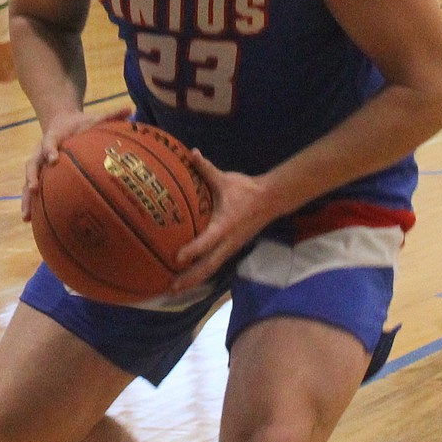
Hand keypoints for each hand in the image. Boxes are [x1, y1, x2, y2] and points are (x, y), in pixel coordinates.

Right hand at [21, 106, 131, 220]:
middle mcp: (41, 151)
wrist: (61, 121)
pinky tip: (31, 221)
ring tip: (26, 216)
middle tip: (34, 188)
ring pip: (28, 181)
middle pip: (32, 164)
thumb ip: (110, 115)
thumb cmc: (80, 123)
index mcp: (53, 136)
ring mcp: (38, 163)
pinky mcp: (39, 174)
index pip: (49, 142)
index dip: (49, 149)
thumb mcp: (93, 117)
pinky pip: (32, 189)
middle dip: (32, 176)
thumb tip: (130, 108)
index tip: (54, 159)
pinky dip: (31, 204)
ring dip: (26, 197)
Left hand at [170, 150, 268, 292]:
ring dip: (195, 280)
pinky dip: (202, 273)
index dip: (192, 250)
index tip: (176, 258)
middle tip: (171, 288)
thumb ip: (205, 168)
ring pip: (211, 269)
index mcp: (225, 225)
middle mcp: (228, 241)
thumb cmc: (245, 189)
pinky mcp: (231, 249)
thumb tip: (191, 152)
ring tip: (175, 289)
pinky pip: (215, 264)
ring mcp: (230, 248)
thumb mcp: (225, 179)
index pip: (207, 241)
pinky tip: (189, 278)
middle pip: (208, 266)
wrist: (270, 200)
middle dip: (190, 278)